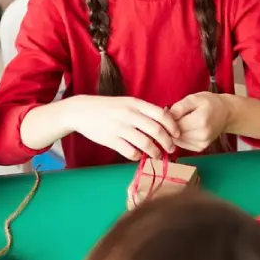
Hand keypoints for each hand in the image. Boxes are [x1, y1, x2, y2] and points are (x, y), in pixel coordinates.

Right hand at [63, 96, 179, 160]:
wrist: (82, 111)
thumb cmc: (108, 107)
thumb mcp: (127, 102)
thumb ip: (144, 111)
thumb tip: (165, 122)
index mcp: (135, 103)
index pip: (161, 115)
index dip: (173, 126)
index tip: (177, 135)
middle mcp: (129, 114)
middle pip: (156, 131)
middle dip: (167, 142)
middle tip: (171, 149)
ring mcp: (119, 128)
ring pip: (145, 143)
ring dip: (155, 152)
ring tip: (157, 155)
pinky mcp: (111, 140)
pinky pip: (130, 152)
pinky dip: (138, 156)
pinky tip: (139, 156)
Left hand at [168, 92, 232, 151]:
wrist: (226, 114)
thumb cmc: (210, 103)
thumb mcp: (194, 99)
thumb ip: (179, 107)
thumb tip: (165, 116)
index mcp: (200, 121)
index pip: (174, 125)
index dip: (168, 119)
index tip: (170, 112)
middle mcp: (202, 135)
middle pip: (175, 134)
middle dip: (171, 126)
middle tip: (176, 116)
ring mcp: (202, 143)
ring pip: (177, 141)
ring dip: (175, 132)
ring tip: (183, 121)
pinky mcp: (200, 148)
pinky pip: (183, 145)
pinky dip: (181, 137)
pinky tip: (186, 129)